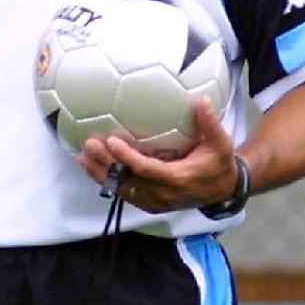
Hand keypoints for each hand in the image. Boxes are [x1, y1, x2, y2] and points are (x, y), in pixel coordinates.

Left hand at [79, 98, 240, 212]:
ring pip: (122, 189)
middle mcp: (163, 193)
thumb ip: (210, 124)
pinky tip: (91, 168)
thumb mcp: (221, 143)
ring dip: (101, 173)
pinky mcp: (149, 204)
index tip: (112, 141)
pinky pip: (124, 194)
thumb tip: (203, 101)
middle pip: (128, 180)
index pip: (147, 169)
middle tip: (90, 144)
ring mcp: (154, 201)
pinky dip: (107, 181)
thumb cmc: (220, 164)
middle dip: (106, 164)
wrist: (222, 190)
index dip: (127, 157)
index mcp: (178, 178)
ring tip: (82, 156)